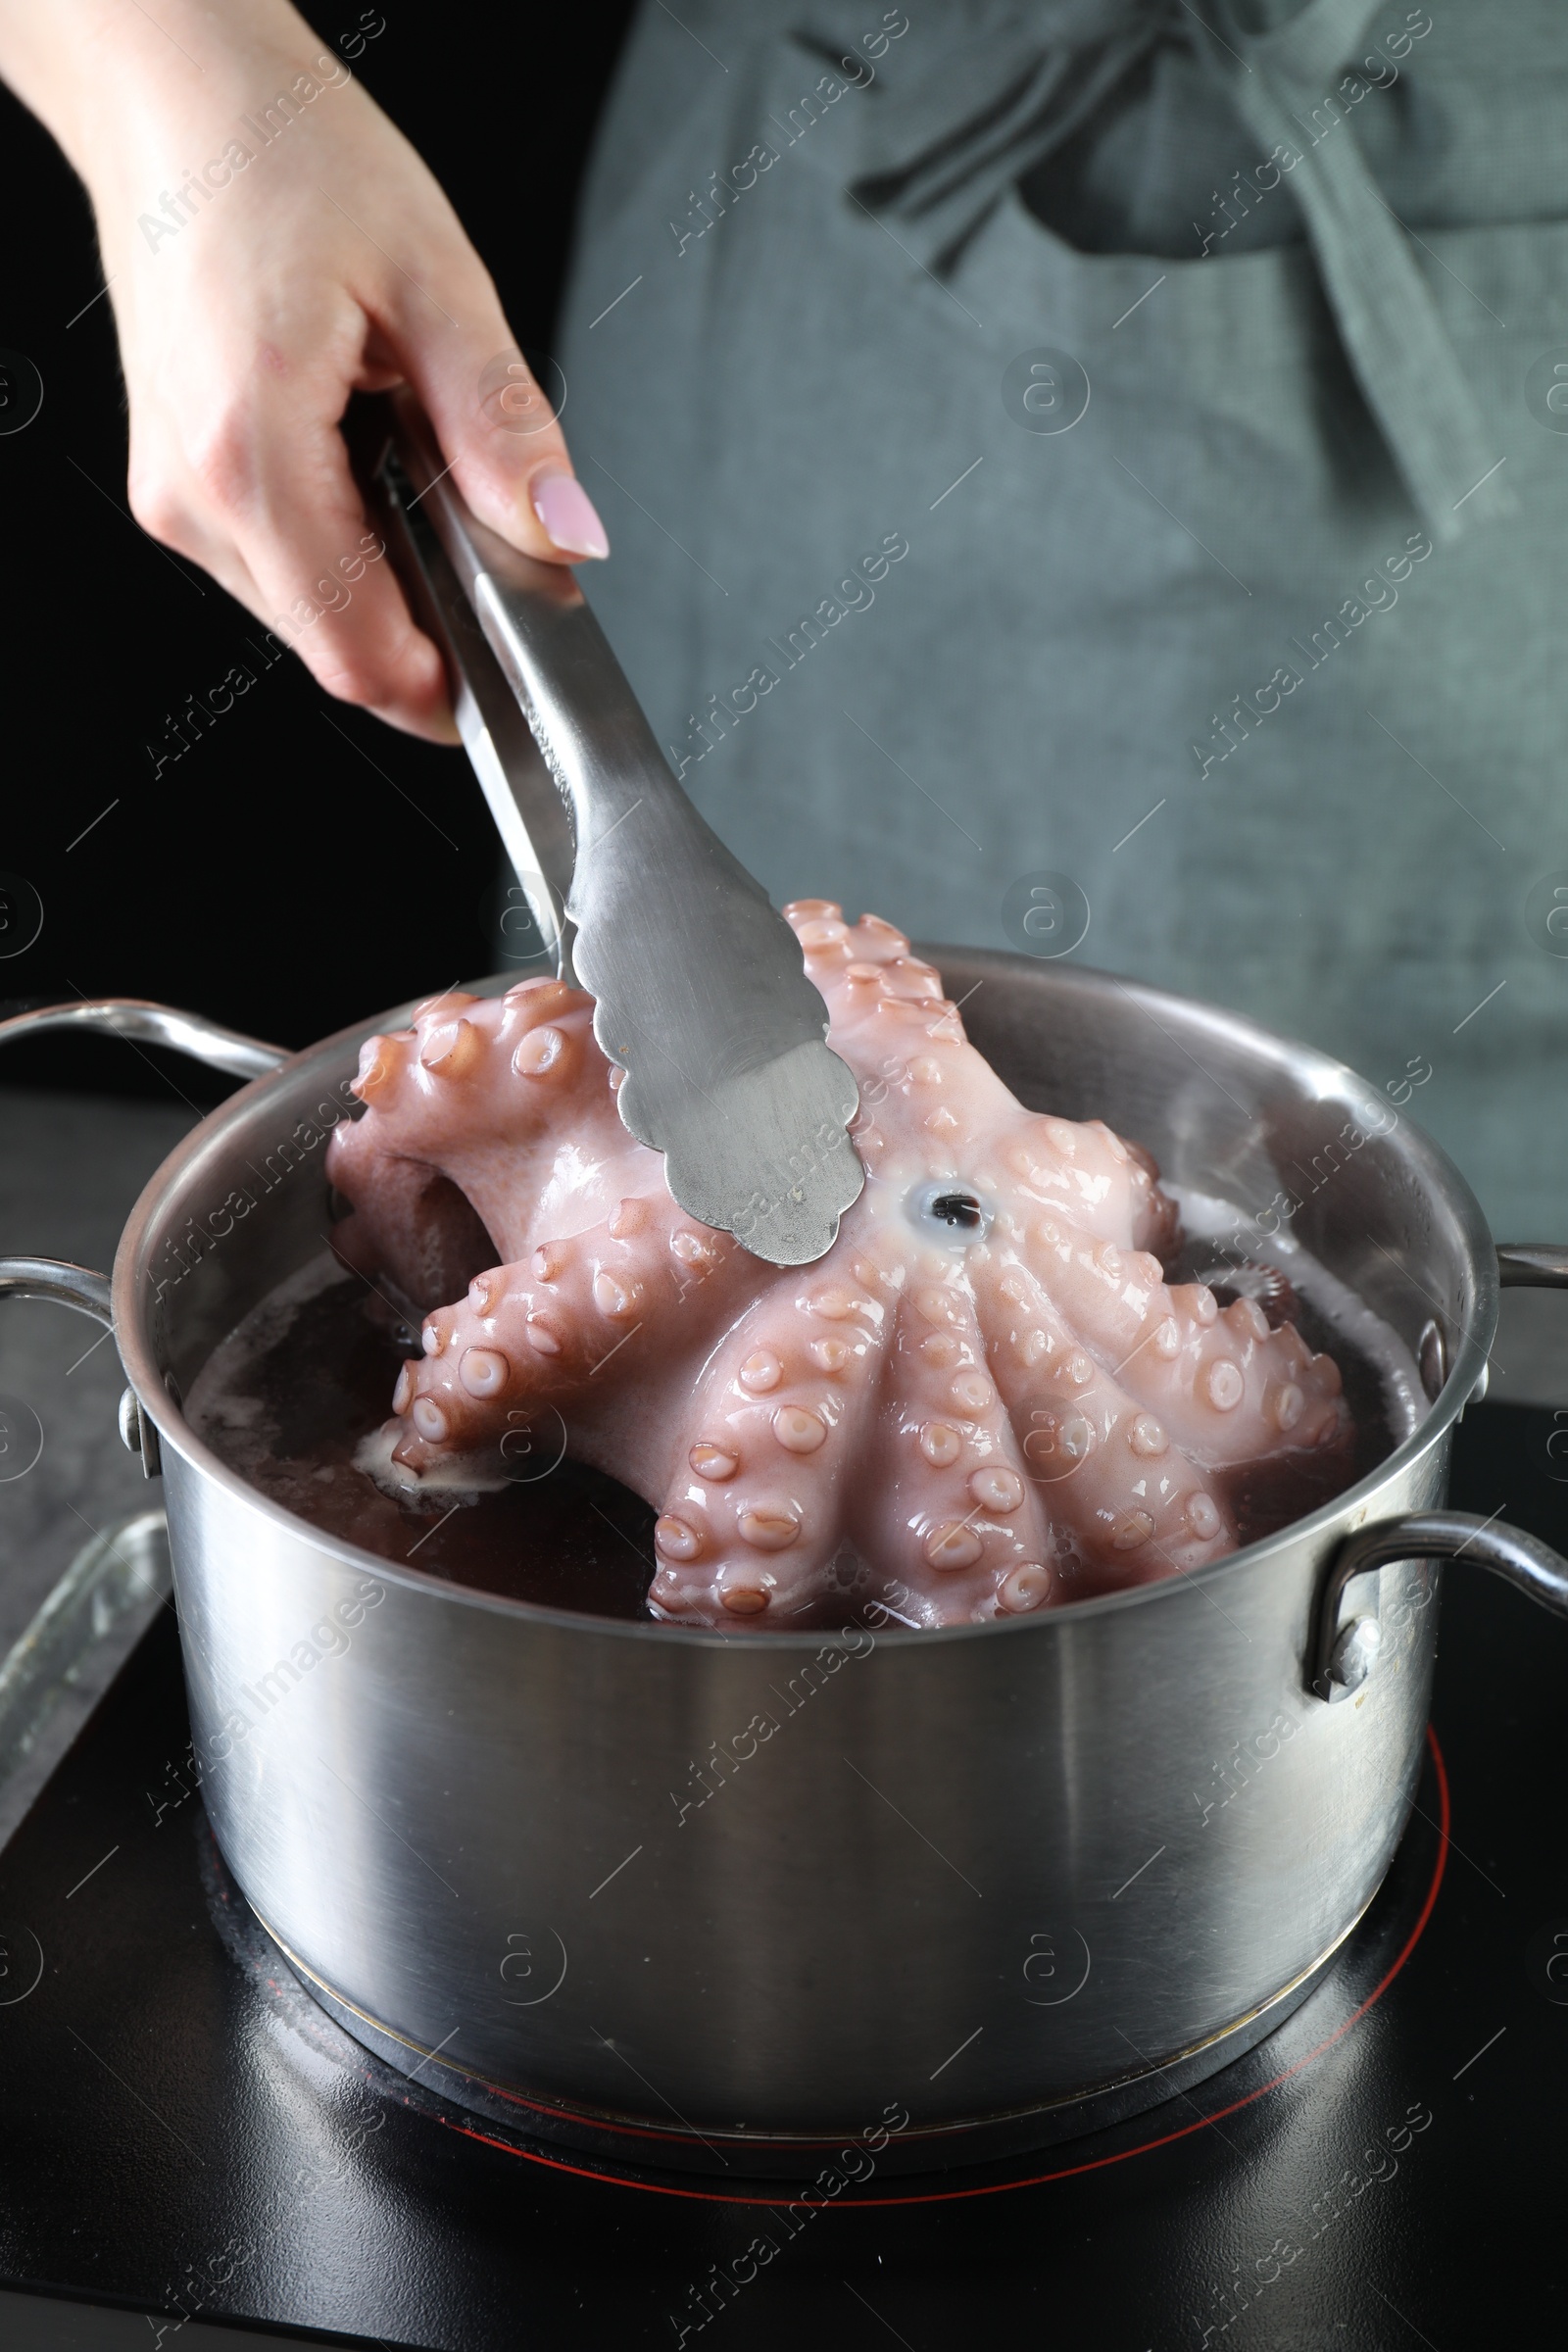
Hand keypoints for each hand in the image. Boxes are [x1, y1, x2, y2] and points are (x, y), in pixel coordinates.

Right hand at [2, 0, 608, 739]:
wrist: (171, 91)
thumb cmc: (281, 154)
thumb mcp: (433, 282)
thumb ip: (503, 427)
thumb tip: (564, 535)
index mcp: (250, 455)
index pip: (357, 653)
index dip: (444, 692)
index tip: (513, 680)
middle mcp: (193, 496)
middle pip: (335, 646)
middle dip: (425, 623)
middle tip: (483, 531)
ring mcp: (174, 498)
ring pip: (304, 615)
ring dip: (380, 579)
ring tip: (406, 457)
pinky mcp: (175, 485)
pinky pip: (276, 566)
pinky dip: (338, 543)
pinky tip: (359, 454)